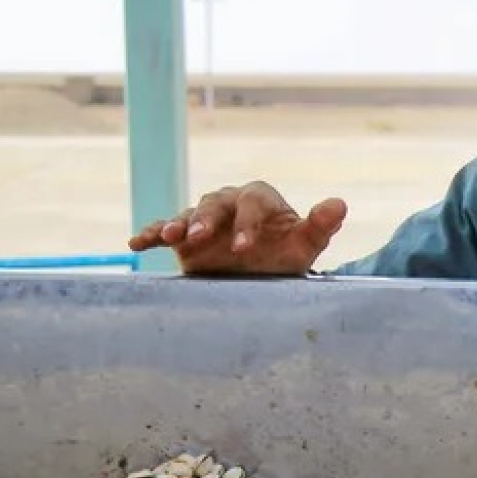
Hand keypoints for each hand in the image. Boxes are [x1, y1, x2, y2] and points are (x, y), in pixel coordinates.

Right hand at [128, 181, 347, 275]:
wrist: (263, 278)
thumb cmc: (287, 257)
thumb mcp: (305, 247)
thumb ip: (321, 225)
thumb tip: (339, 204)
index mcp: (259, 199)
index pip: (251, 202)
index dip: (247, 222)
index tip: (244, 247)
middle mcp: (229, 203)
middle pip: (214, 204)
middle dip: (206, 219)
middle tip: (198, 237)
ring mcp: (204, 219)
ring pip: (188, 214)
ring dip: (177, 224)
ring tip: (168, 238)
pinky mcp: (184, 238)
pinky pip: (164, 231)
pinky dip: (151, 234)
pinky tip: (137, 244)